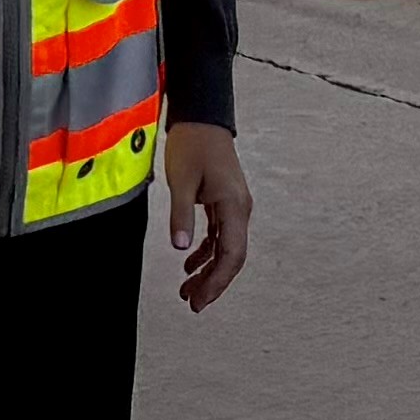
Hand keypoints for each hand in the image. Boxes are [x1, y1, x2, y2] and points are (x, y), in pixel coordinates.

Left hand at [164, 123, 254, 313]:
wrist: (202, 116)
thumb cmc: (192, 144)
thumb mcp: (181, 181)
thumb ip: (181, 215)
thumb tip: (180, 249)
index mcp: (234, 206)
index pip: (231, 254)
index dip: (217, 281)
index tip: (200, 300)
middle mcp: (239, 209)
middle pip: (231, 257)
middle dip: (213, 282)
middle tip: (192, 304)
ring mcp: (234, 206)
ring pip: (225, 248)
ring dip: (208, 270)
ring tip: (186, 291)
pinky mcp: (224, 202)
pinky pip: (219, 235)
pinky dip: (205, 252)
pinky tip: (189, 264)